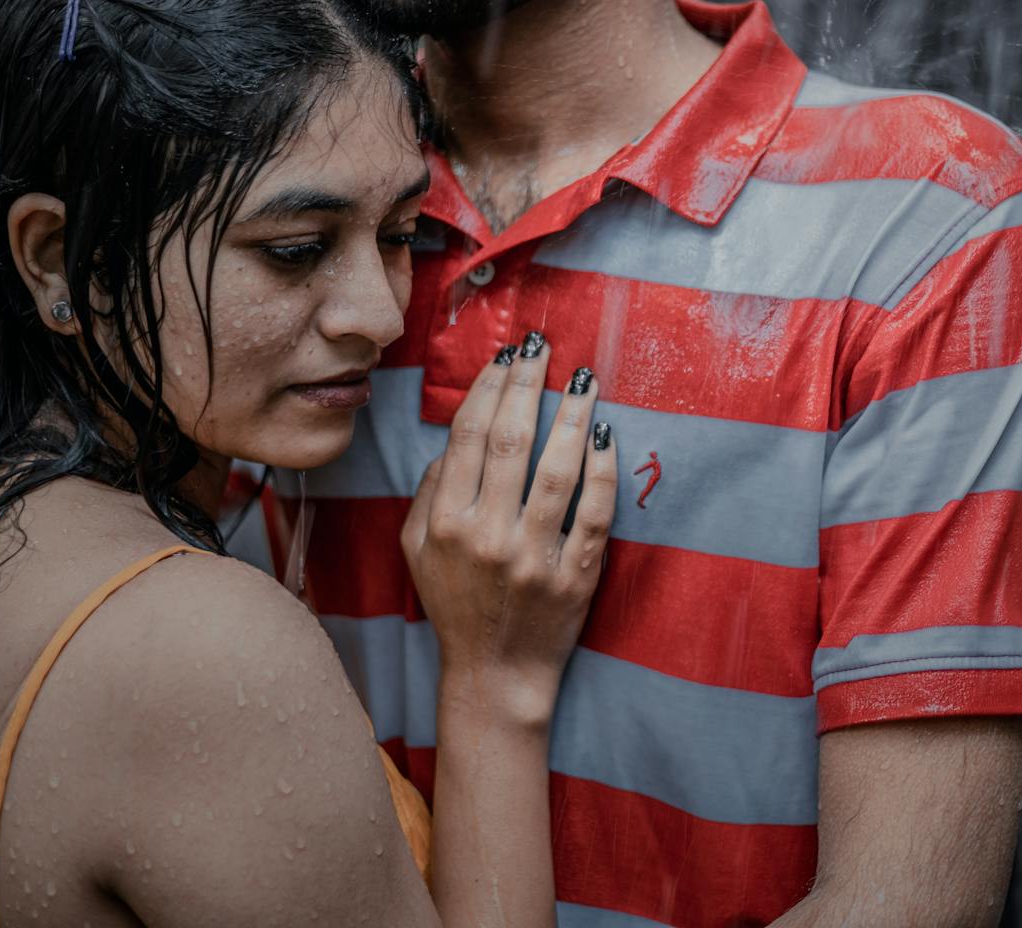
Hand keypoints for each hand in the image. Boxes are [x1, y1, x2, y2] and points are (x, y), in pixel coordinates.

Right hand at [400, 334, 616, 726]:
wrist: (495, 675)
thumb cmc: (455, 605)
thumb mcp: (416, 551)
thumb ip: (428, 492)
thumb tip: (455, 438)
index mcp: (445, 523)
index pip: (468, 436)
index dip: (489, 386)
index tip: (507, 355)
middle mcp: (487, 535)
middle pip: (510, 440)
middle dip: (528, 383)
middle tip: (542, 345)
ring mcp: (533, 556)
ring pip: (557, 469)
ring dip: (572, 415)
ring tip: (583, 379)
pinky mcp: (575, 576)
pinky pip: (594, 511)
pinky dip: (602, 470)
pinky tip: (604, 435)